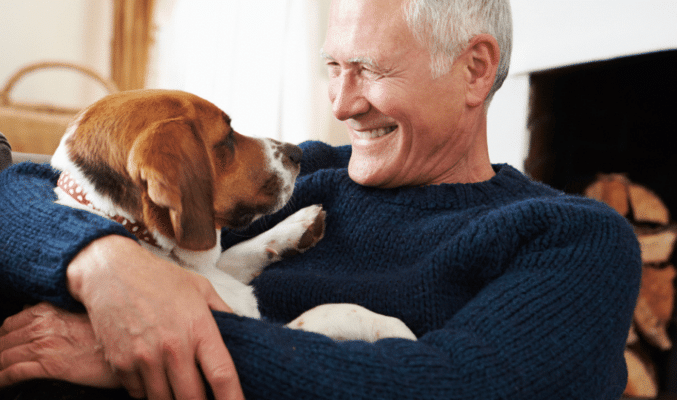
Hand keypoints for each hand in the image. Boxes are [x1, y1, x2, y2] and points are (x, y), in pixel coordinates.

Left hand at [0, 302, 118, 387]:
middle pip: (2, 340)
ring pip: (4, 356)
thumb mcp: (83, 315)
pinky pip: (14, 372)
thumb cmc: (109, 334)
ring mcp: (46, 345)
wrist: (131, 348)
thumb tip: (33, 312)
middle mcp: (44, 324)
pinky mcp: (51, 366)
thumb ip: (56, 314)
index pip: (10, 323)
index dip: (2, 337)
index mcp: (50, 310)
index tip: (2, 346)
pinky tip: (1, 385)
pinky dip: (2, 379)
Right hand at [67, 235, 244, 399]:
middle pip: (193, 398)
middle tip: (204, 397)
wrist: (110, 272)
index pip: (222, 375)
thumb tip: (243, 332)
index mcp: (198, 328)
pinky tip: (156, 379)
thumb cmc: (160, 279)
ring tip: (180, 389)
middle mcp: (173, 346)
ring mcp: (145, 357)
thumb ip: (224, 313)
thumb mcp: (200, 288)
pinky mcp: (121, 364)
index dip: (233, 399)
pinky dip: (150, 393)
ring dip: (174, 399)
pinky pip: (140, 394)